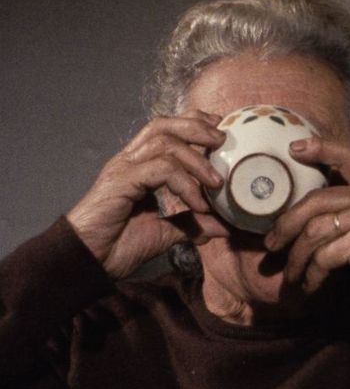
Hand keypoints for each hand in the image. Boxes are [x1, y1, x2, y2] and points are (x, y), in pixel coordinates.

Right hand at [66, 110, 228, 278]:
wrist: (87, 264)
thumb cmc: (118, 246)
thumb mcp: (165, 233)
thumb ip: (192, 225)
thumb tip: (223, 227)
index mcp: (138, 165)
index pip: (165, 129)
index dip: (193, 123)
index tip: (220, 133)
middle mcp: (129, 161)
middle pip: (164, 125)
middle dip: (197, 127)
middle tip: (223, 141)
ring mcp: (123, 169)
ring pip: (164, 142)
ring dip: (197, 160)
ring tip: (217, 182)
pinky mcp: (120, 183)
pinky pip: (160, 170)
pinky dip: (185, 184)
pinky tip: (197, 204)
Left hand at [264, 137, 349, 313]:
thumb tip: (310, 214)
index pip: (346, 153)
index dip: (319, 148)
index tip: (293, 149)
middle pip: (315, 201)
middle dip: (287, 223)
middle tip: (272, 243)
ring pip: (314, 231)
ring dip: (297, 258)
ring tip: (291, 274)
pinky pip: (324, 256)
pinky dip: (312, 274)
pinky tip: (311, 285)